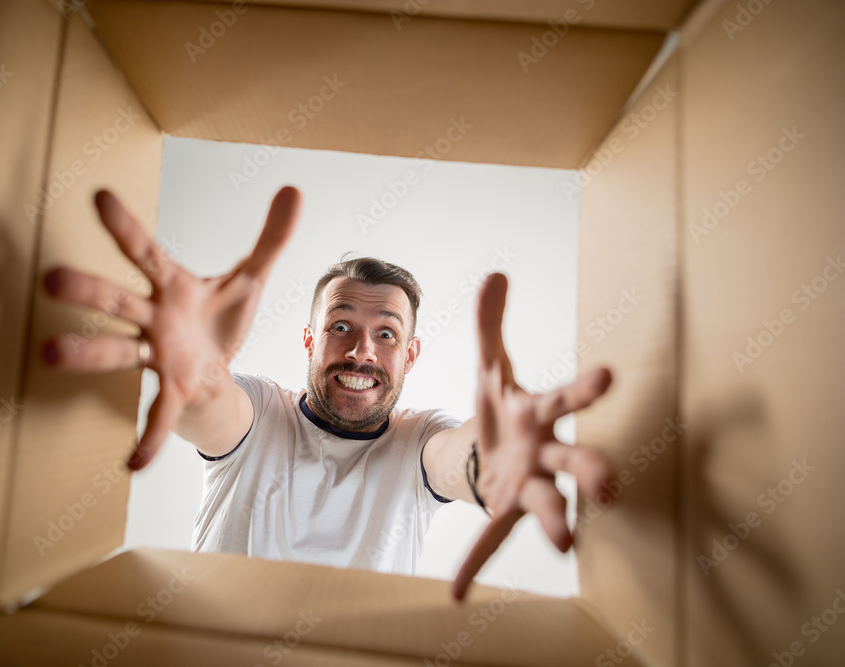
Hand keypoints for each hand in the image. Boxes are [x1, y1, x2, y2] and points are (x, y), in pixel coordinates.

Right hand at [42, 187, 301, 469]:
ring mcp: (156, 354)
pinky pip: (156, 412)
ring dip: (88, 353)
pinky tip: (134, 464)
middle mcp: (154, 317)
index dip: (124, 227)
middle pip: (117, 300)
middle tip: (50, 278)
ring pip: (118, 351)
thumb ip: (270, 237)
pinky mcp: (172, 387)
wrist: (220, 366)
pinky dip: (148, 437)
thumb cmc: (219, 316)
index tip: (99, 197)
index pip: (145, 251)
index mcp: (171, 284)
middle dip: (88, 291)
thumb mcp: (250, 276)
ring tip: (50, 355)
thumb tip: (295, 189)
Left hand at [451, 273, 613, 599]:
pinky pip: (490, 540)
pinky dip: (473, 565)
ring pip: (548, 502)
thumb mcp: (490, 367)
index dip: (584, 389)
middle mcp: (545, 452)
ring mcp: (528, 486)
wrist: (491, 448)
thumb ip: (491, 325)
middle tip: (609, 482)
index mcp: (540, 413)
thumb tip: (495, 273)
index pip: (565, 398)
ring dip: (556, 520)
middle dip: (591, 469)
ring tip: (565, 542)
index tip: (609, 375)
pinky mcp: (504, 511)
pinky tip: (457, 593)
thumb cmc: (502, 407)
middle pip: (573, 459)